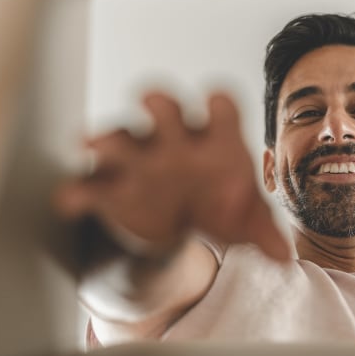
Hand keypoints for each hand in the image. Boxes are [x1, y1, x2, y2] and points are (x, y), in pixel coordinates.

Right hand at [55, 92, 290, 260]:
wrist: (186, 224)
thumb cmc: (222, 205)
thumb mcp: (247, 219)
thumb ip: (264, 231)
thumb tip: (284, 256)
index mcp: (215, 140)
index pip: (220, 109)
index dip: (218, 103)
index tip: (216, 99)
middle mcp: (175, 140)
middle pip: (166, 110)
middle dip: (159, 104)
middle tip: (151, 99)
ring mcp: (141, 158)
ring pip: (121, 137)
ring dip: (108, 138)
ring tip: (92, 143)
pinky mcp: (113, 185)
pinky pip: (91, 184)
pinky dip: (79, 191)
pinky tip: (70, 199)